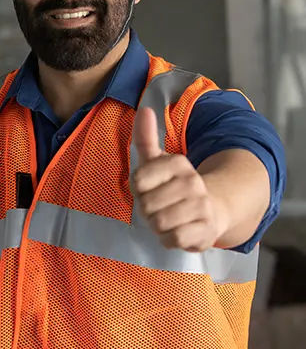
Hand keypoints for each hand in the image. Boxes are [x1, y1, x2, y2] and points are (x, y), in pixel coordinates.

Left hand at [131, 107, 228, 251]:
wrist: (210, 212)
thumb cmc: (173, 186)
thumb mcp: (157, 161)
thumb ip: (146, 137)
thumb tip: (144, 109)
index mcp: (178, 163)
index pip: (138, 180)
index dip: (138, 190)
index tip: (149, 188)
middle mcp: (192, 182)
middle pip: (147, 204)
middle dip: (147, 211)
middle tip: (158, 207)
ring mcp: (201, 206)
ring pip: (159, 222)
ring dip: (157, 226)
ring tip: (167, 219)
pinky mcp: (206, 231)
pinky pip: (173, 239)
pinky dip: (168, 239)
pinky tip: (176, 232)